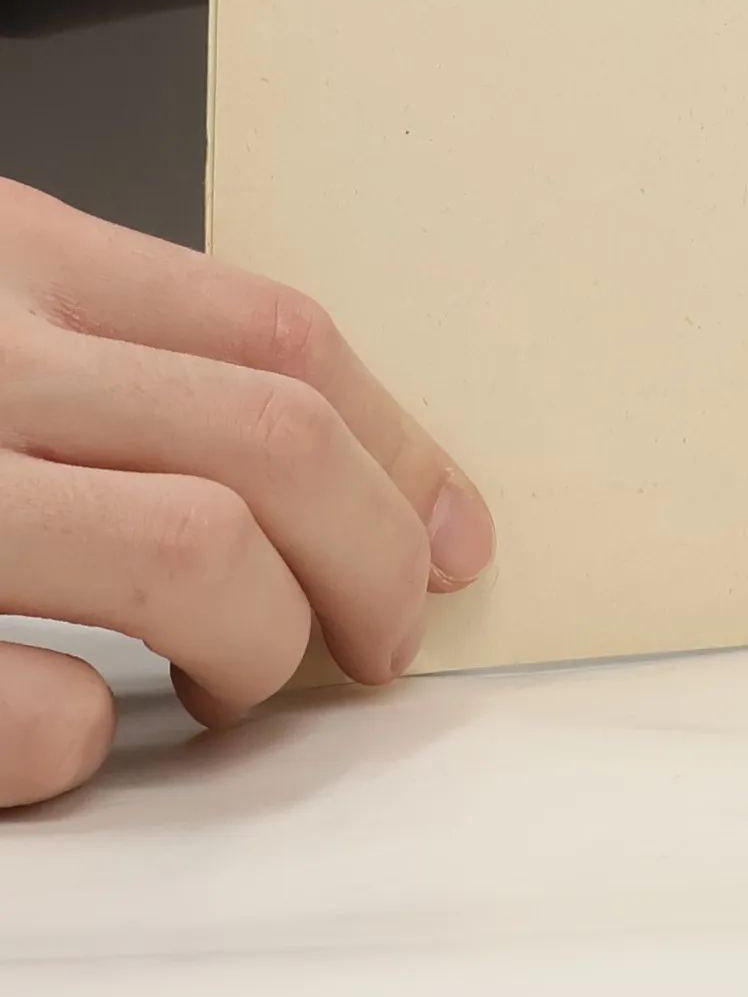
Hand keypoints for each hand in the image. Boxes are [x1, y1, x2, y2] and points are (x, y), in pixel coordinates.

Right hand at [0, 179, 493, 806]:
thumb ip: (116, 353)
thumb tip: (330, 463)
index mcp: (17, 257)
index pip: (278, 335)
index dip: (400, 447)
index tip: (454, 534)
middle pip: (275, 437)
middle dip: (372, 558)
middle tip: (382, 635)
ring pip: (194, 550)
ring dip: (260, 639)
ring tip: (235, 683)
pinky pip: (35, 708)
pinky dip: (81, 739)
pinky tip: (77, 731)